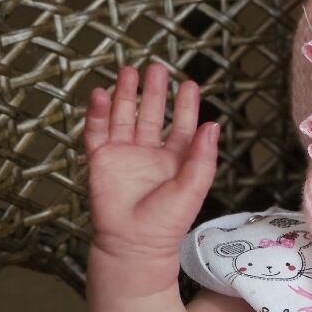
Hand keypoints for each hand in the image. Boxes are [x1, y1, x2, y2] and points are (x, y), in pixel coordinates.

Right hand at [83, 61, 217, 262]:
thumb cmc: (166, 223)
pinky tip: (100, 93)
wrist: (133, 244)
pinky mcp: (101, 160)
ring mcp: (124, 155)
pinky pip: (97, 131)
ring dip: (125, 94)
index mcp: (174, 161)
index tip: (189, 84)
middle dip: (153, 91)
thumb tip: (213, 125)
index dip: (185, 106)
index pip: (181, 126)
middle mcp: (149, 154)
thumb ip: (203, 158)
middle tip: (156, 67)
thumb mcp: (192, 189)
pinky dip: (97, 112)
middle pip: (151, 114)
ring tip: (128, 70)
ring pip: (123, 116)